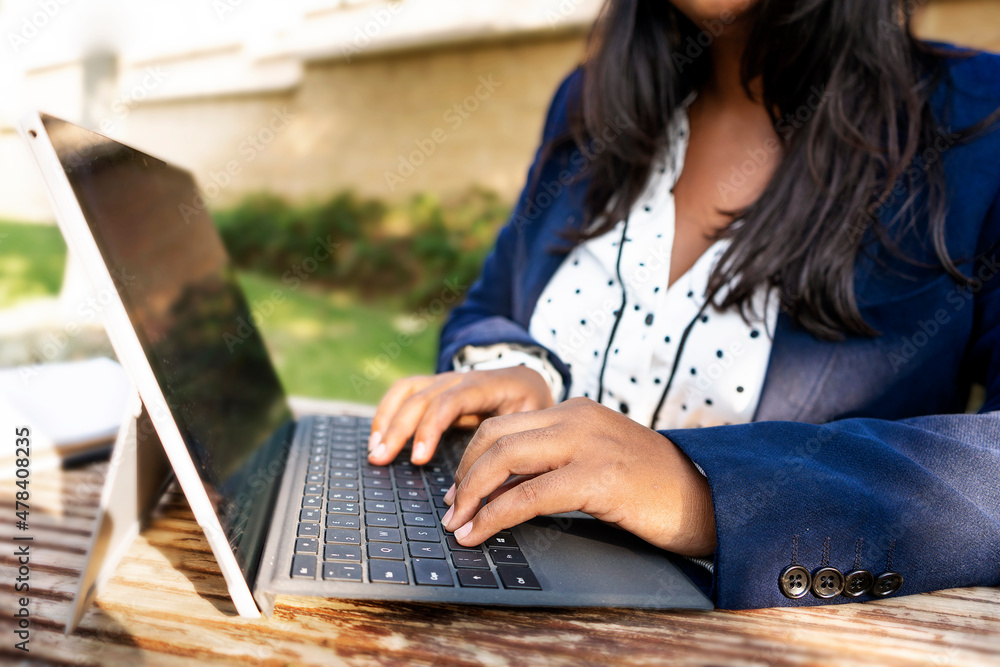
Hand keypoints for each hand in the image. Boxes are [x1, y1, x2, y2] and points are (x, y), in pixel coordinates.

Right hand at [367, 367, 553, 465]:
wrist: (531, 380)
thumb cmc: (533, 406)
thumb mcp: (535, 420)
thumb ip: (515, 445)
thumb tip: (496, 491)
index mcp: (489, 384)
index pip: (450, 401)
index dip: (430, 428)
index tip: (418, 459)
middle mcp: (462, 377)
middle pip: (422, 398)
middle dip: (399, 430)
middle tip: (382, 460)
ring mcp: (446, 380)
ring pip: (408, 391)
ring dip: (387, 420)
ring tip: (375, 452)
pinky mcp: (435, 387)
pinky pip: (404, 392)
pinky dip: (387, 412)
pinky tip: (377, 438)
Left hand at [440, 397, 716, 556]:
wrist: (709, 497)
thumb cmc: (653, 488)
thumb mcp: (599, 459)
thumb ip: (557, 460)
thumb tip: (505, 488)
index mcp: (575, 411)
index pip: (505, 424)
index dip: (471, 458)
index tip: (459, 490)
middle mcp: (577, 418)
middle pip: (495, 437)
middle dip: (463, 475)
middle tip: (450, 510)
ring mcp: (588, 444)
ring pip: (505, 459)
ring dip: (471, 495)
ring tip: (457, 525)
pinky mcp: (599, 477)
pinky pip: (530, 495)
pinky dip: (495, 516)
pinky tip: (481, 532)